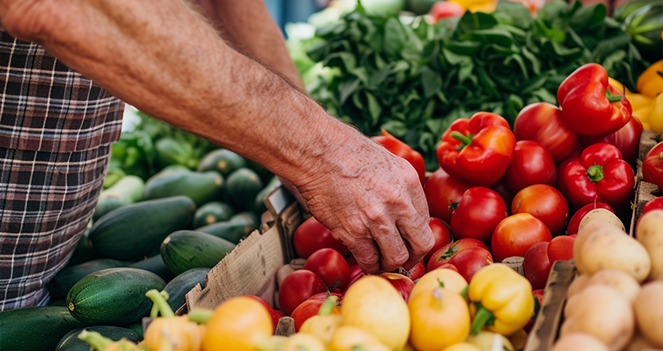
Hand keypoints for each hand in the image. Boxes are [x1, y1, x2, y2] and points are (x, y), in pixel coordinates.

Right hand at [295, 127, 434, 273]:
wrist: (318, 152)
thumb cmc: (348, 153)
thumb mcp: (389, 163)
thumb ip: (402, 189)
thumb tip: (407, 213)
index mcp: (409, 182)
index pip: (426, 223)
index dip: (417, 236)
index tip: (409, 242)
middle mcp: (398, 202)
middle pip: (420, 245)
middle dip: (412, 257)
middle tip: (402, 259)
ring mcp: (376, 219)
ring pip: (395, 258)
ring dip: (389, 263)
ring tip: (381, 261)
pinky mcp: (353, 231)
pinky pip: (369, 260)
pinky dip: (369, 266)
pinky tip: (366, 262)